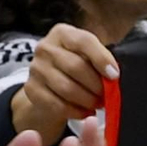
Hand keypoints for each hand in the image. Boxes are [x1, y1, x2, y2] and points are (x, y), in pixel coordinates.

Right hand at [10, 23, 118, 143]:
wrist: (50, 83)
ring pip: (67, 88)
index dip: (101, 59)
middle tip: (108, 95)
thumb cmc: (76, 64)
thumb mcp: (87, 55)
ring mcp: (36, 68)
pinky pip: (58, 105)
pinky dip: (76, 111)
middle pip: (76, 67)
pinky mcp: (31, 89)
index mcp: (62, 33)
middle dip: (96, 85)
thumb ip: (99, 60)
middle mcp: (45, 47)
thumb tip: (113, 76)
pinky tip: (86, 112)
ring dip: (88, 100)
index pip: (84, 41)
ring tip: (98, 104)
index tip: (114, 75)